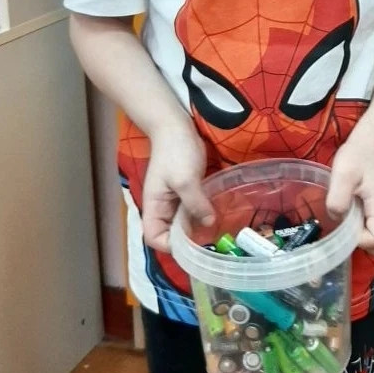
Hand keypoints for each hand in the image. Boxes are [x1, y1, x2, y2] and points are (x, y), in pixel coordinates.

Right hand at [142, 120, 214, 251]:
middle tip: (212, 240)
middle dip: (188, 239)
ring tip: (218, 229)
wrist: (176, 126)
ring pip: (184, 222)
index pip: (155, 238)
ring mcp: (175, 199)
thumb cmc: (176, 153)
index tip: (192, 245)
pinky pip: (193, 208)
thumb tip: (209, 224)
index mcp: (154, 207)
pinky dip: (203, 212)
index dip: (170, 246)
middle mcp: (163, 207)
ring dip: (198, 226)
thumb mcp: (186, 180)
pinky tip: (218, 213)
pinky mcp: (187, 190)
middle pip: (171, 234)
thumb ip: (195, 204)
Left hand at [326, 132, 373, 255]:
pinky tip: (350, 212)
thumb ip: (338, 199)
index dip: (358, 241)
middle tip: (342, 227)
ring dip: (361, 236)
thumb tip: (336, 218)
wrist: (372, 141)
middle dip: (360, 243)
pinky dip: (363, 228)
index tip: (343, 228)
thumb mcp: (343, 174)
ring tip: (345, 218)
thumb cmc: (358, 156)